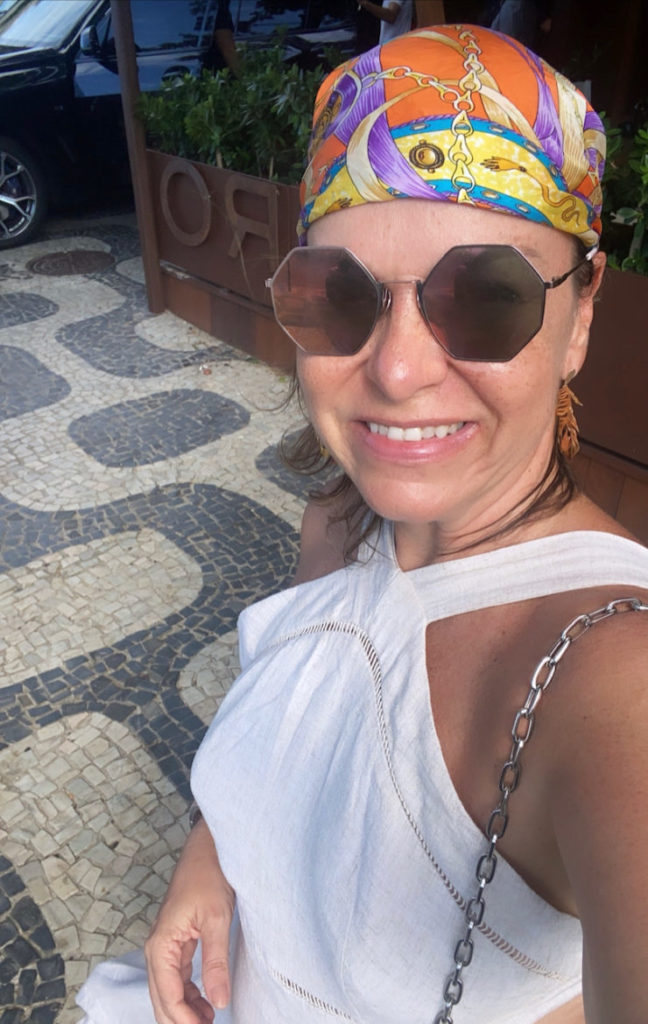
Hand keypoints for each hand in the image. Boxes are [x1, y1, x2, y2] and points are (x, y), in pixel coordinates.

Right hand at [145, 818, 235, 1023]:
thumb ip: (216, 962)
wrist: (206, 849)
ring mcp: (165, 946)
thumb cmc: (209, 875)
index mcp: (161, 945)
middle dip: (179, 1020)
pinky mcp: (176, 942)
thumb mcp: (216, 919)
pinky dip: (187, 994)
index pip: (167, 995)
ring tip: (209, 1021)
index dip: (185, 1020)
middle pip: (161, 998)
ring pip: (167, 991)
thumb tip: (218, 1001)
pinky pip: (175, 977)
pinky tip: (204, 1004)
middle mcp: (157, 948)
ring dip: (184, 1010)